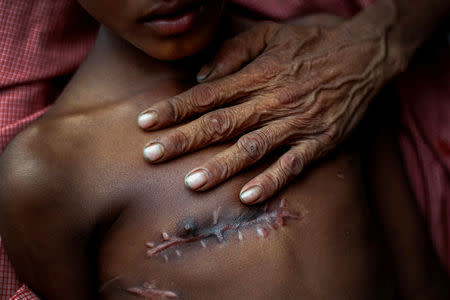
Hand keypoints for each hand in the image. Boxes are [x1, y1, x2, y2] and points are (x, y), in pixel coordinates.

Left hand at [138, 20, 400, 204]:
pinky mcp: (318, 141)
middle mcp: (271, 101)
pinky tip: (246, 196)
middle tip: (151, 155)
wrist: (364, 54)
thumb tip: (201, 76)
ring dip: (221, 166)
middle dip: (183, 140)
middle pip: (220, 124)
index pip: (206, 95)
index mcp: (256, 76)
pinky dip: (270, 181)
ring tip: (192, 182)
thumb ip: (233, 53)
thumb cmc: (311, 43)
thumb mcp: (269, 35)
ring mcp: (294, 123)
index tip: (145, 122)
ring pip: (252, 148)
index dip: (174, 109)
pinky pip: (292, 165)